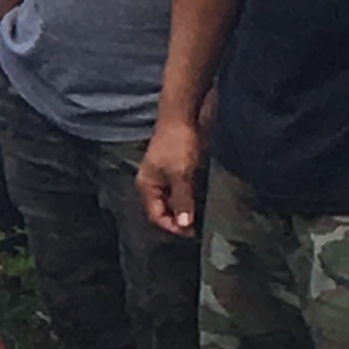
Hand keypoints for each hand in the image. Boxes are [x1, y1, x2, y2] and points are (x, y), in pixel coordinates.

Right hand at [136, 114, 206, 238]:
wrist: (184, 116)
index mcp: (147, 186)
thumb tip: (183, 223)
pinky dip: (189, 198)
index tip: (191, 232)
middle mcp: (153, 183)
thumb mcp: (181, 174)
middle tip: (197, 227)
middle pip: (163, 210)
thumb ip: (182, 200)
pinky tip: (201, 201)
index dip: (172, 226)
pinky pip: (181, 190)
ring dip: (185, 209)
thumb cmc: (177, 143)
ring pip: (173, 200)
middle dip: (178, 220)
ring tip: (200, 217)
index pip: (156, 215)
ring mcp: (165, 176)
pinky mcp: (178, 169)